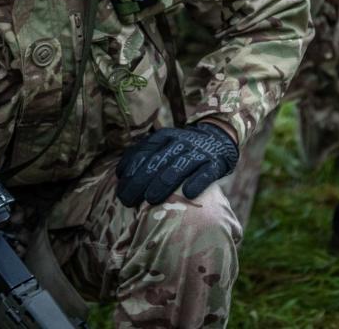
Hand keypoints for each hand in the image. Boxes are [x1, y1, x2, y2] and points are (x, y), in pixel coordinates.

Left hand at [116, 123, 238, 206]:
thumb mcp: (163, 144)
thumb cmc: (183, 149)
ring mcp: (197, 153)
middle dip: (140, 182)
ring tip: (150, 199)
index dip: (130, 172)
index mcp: (164, 137)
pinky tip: (188, 193)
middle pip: (157, 162)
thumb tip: (120, 174)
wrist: (218, 138)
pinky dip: (197, 182)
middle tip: (128, 200)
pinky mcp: (214, 164)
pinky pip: (205, 173)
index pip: (143, 153)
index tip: (120, 189)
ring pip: (178, 168)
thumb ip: (143, 155)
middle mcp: (180, 142)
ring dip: (163, 183)